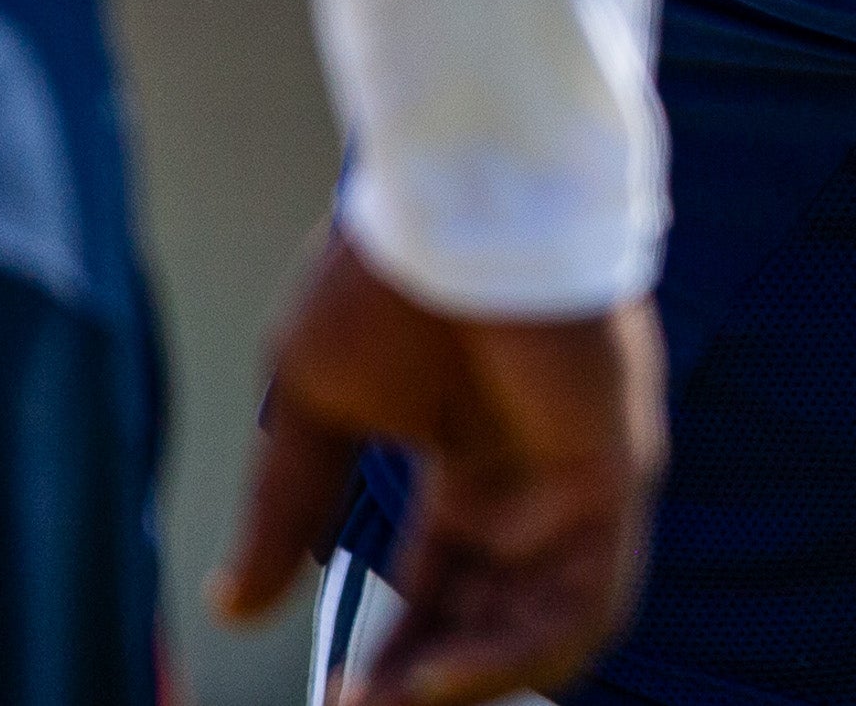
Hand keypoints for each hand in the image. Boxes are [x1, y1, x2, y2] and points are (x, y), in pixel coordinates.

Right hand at [213, 224, 664, 705]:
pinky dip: (524, 651)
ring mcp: (582, 476)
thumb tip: (238, 605)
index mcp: (472, 462)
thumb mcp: (316, 409)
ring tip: (394, 705)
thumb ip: (286, 508)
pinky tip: (443, 676)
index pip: (441, 588)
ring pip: (551, 623)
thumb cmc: (390, 275)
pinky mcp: (617, 467)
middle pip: (495, 616)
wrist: (453, 201)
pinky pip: (592, 594)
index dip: (392, 653)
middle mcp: (534, 478)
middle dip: (425, 679)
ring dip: (475, 680)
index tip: (333, 696)